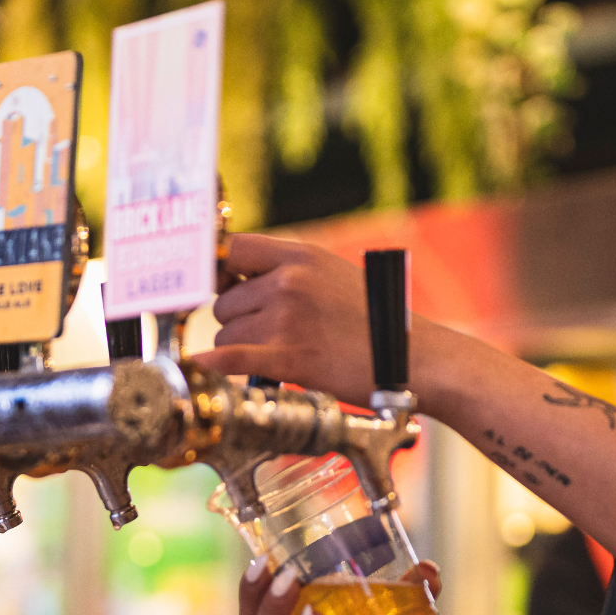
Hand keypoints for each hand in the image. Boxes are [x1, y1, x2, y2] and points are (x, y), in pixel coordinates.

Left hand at [199, 234, 380, 400]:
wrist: (415, 357)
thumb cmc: (376, 320)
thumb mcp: (331, 275)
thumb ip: (286, 271)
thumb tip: (233, 278)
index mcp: (300, 256)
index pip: (232, 249)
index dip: (216, 270)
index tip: (215, 287)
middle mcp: (289, 282)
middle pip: (225, 303)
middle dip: (238, 322)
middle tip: (271, 336)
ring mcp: (287, 318)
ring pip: (227, 335)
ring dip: (243, 350)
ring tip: (283, 353)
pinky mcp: (289, 357)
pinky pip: (232, 358)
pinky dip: (214, 364)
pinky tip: (200, 365)